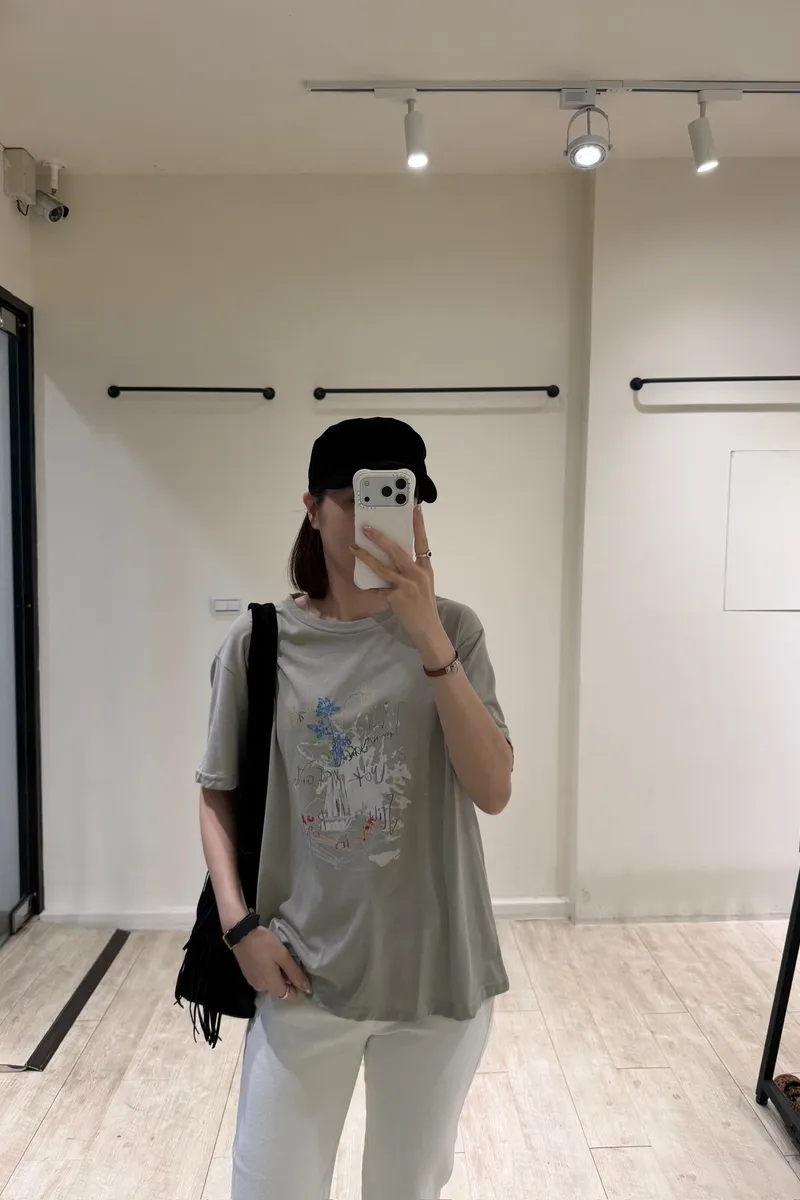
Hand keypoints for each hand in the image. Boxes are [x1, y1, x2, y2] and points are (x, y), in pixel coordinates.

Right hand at [233, 927, 311, 1003]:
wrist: (241, 934)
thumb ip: (295, 973)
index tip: (301, 975)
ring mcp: (253, 982)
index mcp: (271, 985)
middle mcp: (262, 988)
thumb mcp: (283, 956)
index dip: (298, 989)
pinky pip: (264, 979)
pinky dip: (270, 973)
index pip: (290, 997)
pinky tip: (270, 960)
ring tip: (280, 960)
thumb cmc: (264, 944)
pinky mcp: (249, 976)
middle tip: (291, 962)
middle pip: (281, 991)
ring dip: (279, 976)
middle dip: (288, 981)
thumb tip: (307, 989)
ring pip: (272, 985)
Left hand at [351, 507, 454, 667]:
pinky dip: (370, 586)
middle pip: (396, 550)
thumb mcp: (424, 583)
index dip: (418, 524)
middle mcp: (417, 574)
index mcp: (425, 568)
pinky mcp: (396, 597)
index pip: (422, 541)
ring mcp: (407, 586)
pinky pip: (378, 588)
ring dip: (366, 556)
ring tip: (353, 547)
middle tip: (366, 527)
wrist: (427, 629)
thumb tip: (391, 557)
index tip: (414, 508)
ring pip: (382, 567)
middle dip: (380, 538)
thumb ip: (411, 570)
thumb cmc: (424, 605)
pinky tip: (362, 584)